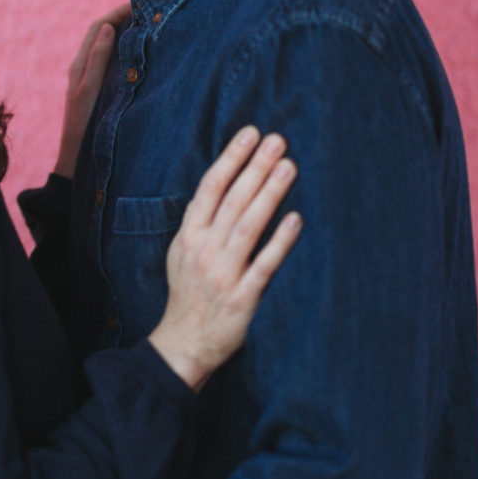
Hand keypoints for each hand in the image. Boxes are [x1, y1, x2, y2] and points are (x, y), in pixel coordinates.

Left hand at [54, 3, 131, 176]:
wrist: (76, 159)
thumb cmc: (82, 126)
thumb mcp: (89, 90)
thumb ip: (97, 59)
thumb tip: (107, 26)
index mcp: (80, 65)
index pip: (98, 27)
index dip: (116, 12)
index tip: (138, 3)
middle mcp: (84, 68)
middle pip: (103, 33)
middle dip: (123, 19)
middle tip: (147, 10)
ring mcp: (91, 79)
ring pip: (109, 47)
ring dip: (125, 34)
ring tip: (146, 25)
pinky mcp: (99, 90)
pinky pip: (112, 63)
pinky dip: (125, 51)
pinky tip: (140, 54)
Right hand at [148, 128, 300, 390]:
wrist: (183, 344)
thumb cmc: (188, 294)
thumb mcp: (182, 252)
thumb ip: (200, 221)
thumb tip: (224, 183)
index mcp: (188, 236)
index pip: (210, 188)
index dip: (231, 159)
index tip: (250, 134)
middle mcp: (204, 250)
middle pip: (232, 201)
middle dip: (255, 168)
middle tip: (277, 141)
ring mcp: (223, 273)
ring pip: (248, 226)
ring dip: (268, 194)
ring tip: (288, 167)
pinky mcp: (242, 297)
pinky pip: (263, 265)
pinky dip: (279, 242)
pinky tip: (295, 219)